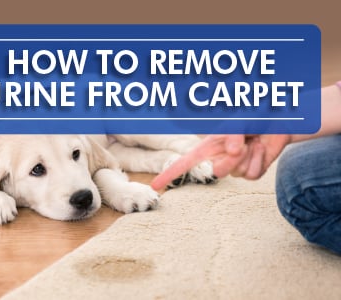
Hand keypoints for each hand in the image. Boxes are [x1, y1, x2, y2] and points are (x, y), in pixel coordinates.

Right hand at [151, 134, 290, 189]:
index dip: (169, 174)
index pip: (184, 163)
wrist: (277, 122)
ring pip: (238, 174)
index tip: (155, 186)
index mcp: (208, 146)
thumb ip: (232, 133)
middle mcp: (219, 158)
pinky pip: (253, 175)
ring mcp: (235, 167)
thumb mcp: (238, 120)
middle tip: (242, 144)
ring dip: (249, 156)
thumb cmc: (253, 116)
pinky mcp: (251, 172)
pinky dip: (260, 161)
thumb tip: (231, 152)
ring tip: (253, 141)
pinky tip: (261, 149)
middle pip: (218, 173)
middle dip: (231, 160)